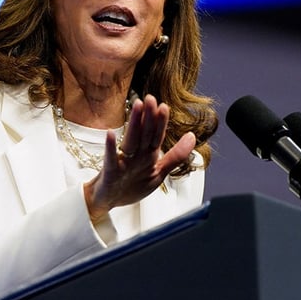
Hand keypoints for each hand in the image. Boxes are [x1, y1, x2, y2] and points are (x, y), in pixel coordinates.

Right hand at [83, 94, 195, 222]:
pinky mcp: (110, 172)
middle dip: (148, 116)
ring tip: (137, 106)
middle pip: (144, 134)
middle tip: (151, 98)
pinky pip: (110, 158)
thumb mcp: (158, 173)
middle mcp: (135, 155)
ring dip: (134, 123)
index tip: (164, 106)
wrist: (108, 201)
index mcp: (147, 155)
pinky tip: (110, 134)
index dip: (161, 122)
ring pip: (130, 140)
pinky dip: (110, 147)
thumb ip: (175, 156)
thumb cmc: (130, 186)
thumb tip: (192, 136)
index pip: (156, 135)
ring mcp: (122, 162)